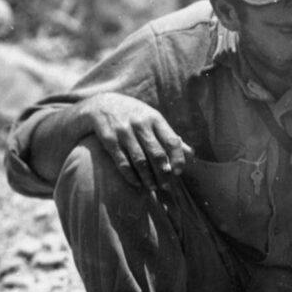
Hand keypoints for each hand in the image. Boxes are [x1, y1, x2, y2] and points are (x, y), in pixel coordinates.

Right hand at [79, 92, 193, 190]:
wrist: (100, 104)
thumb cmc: (133, 114)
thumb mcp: (152, 119)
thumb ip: (170, 136)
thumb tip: (191, 154)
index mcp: (155, 118)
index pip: (172, 141)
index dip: (177, 159)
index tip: (178, 173)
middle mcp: (140, 123)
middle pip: (157, 153)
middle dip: (163, 173)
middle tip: (167, 186)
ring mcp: (124, 131)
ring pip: (140, 160)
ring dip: (148, 177)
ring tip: (153, 187)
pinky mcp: (109, 139)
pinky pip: (122, 162)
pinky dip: (130, 175)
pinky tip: (136, 183)